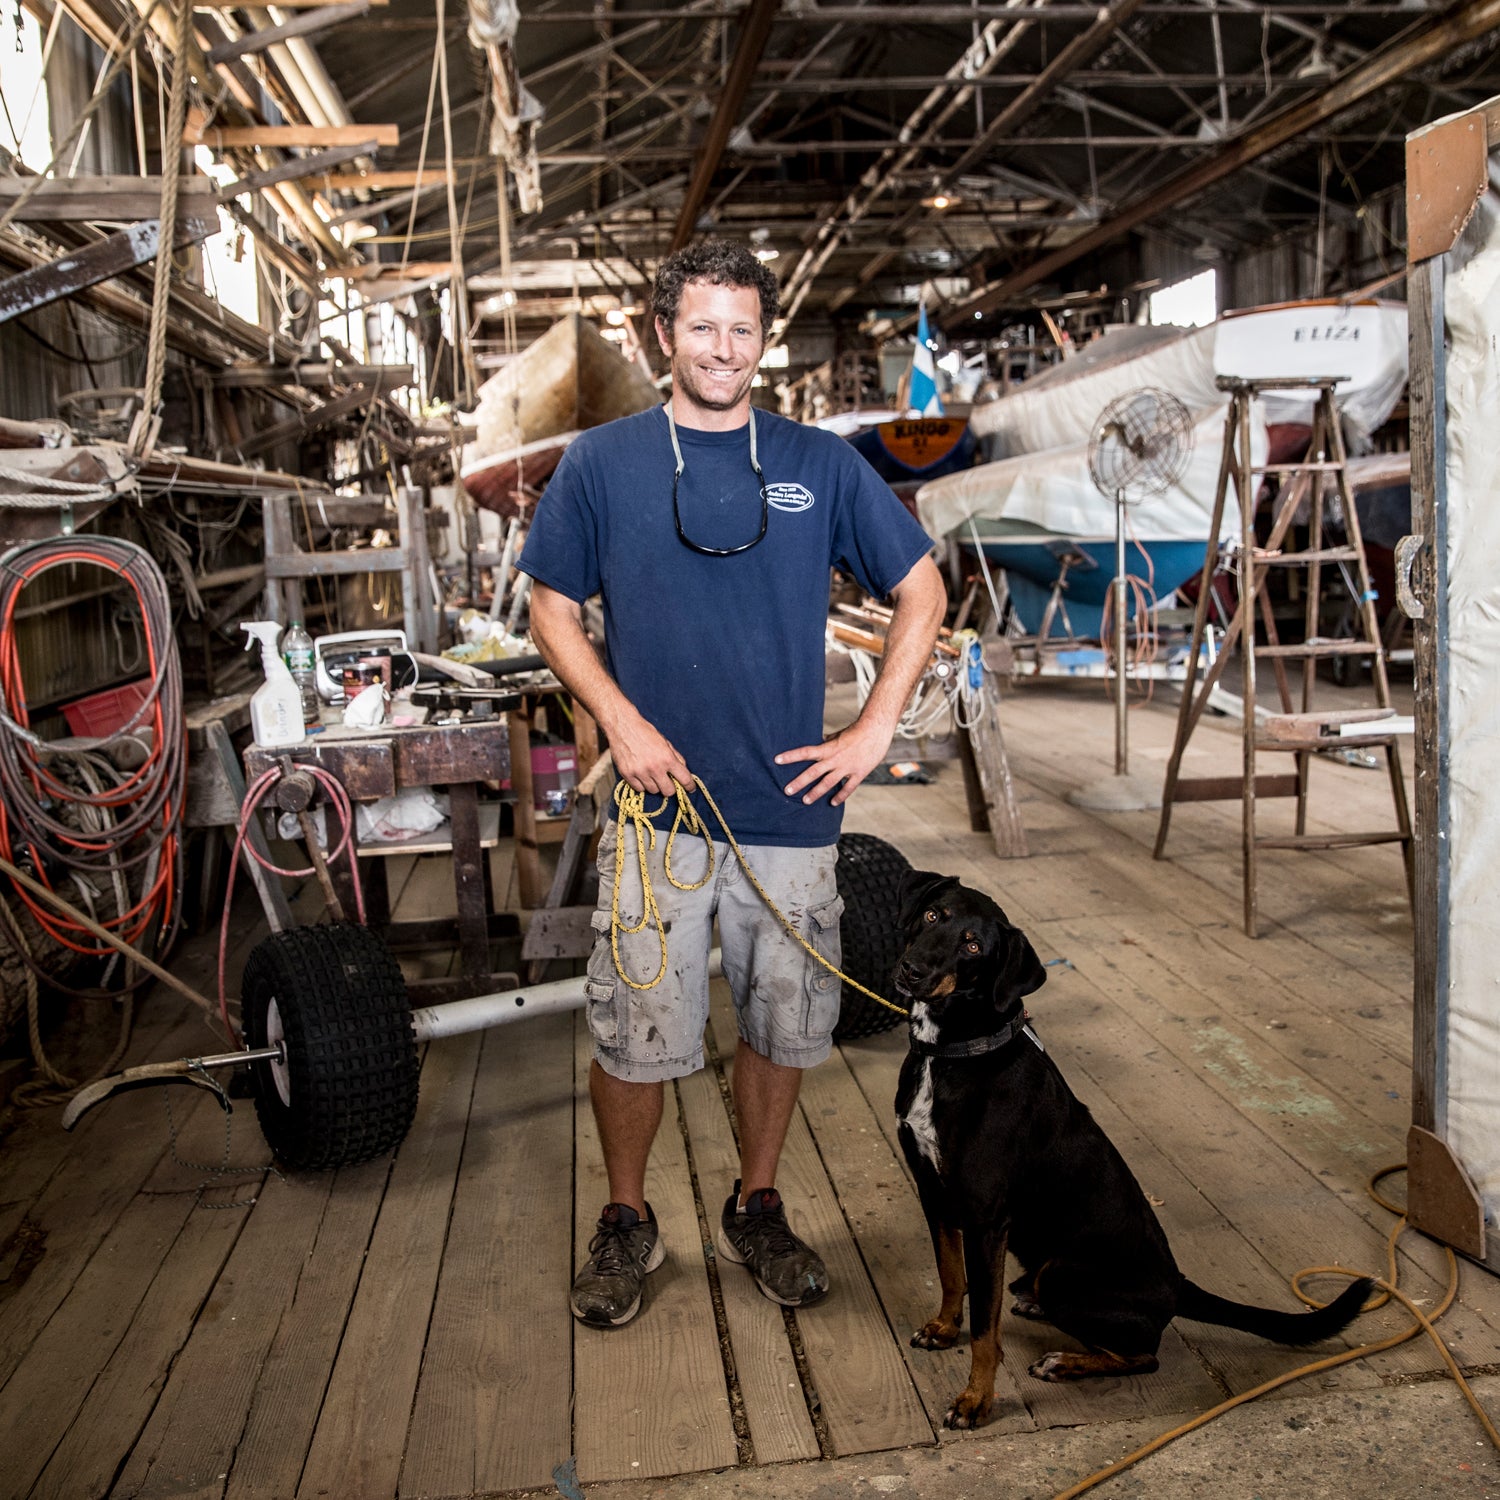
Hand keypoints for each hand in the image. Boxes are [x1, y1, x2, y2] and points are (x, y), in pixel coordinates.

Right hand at [607, 706, 691, 798]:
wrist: (623, 726)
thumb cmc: (645, 732)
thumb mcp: (665, 742)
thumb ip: (676, 758)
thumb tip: (683, 771)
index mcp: (667, 758)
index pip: (684, 779)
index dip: (689, 786)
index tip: (690, 788)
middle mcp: (654, 768)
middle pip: (668, 791)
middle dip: (670, 787)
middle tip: (667, 781)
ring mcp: (640, 772)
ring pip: (653, 791)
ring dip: (655, 785)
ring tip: (652, 774)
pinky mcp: (627, 774)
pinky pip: (639, 789)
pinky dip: (642, 785)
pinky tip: (642, 775)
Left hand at [775, 718, 891, 807]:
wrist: (876, 731)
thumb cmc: (857, 730)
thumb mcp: (839, 734)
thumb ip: (828, 741)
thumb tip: (820, 740)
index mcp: (828, 748)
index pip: (805, 752)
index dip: (791, 756)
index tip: (777, 760)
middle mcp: (835, 759)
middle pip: (813, 773)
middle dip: (799, 782)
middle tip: (787, 791)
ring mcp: (846, 768)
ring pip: (828, 783)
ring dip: (816, 793)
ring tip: (805, 801)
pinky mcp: (859, 774)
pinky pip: (848, 788)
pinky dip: (840, 796)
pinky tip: (833, 803)